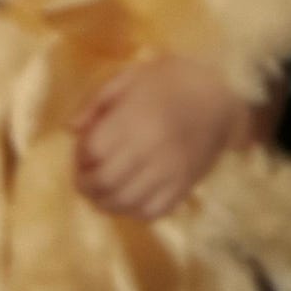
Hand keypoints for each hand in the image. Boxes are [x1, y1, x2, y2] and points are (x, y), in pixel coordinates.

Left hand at [73, 57, 251, 220]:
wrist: (219, 95)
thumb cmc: (171, 80)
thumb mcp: (130, 77)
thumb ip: (97, 101)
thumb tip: (70, 129)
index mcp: (133, 119)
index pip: (93, 152)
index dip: (79, 157)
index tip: (80, 154)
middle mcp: (149, 149)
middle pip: (105, 182)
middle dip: (86, 186)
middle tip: (83, 180)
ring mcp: (169, 172)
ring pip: (125, 203)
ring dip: (105, 204)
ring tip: (100, 194)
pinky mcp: (184, 186)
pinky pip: (153, 212)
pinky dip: (134, 212)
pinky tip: (128, 200)